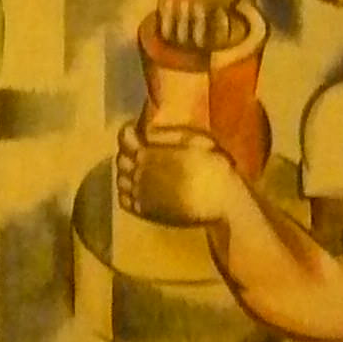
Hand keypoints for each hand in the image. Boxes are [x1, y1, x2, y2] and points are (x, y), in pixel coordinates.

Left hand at [122, 118, 241, 225]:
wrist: (222, 203)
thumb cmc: (215, 167)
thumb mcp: (197, 139)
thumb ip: (167, 134)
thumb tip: (144, 131)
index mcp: (150, 154)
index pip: (124, 138)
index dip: (128, 131)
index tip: (135, 129)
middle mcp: (139, 174)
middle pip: (120, 159)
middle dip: (127, 150)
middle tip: (140, 148)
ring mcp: (141, 195)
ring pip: (120, 180)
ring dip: (126, 171)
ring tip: (139, 167)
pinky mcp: (146, 212)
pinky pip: (124, 200)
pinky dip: (126, 191)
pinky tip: (139, 187)